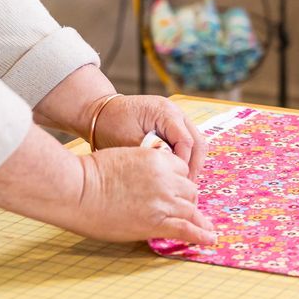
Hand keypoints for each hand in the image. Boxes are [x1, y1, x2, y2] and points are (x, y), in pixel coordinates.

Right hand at [75, 146, 216, 246]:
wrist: (78, 189)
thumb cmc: (89, 174)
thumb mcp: (123, 158)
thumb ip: (141, 168)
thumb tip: (145, 181)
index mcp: (157, 159)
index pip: (181, 170)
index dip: (177, 181)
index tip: (174, 189)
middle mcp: (165, 178)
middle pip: (189, 190)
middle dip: (185, 199)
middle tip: (184, 209)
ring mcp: (163, 201)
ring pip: (190, 209)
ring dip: (194, 217)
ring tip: (205, 227)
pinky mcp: (157, 222)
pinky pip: (188, 229)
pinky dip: (201, 235)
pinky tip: (211, 239)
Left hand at [92, 95, 207, 176]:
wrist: (100, 112)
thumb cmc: (111, 125)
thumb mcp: (129, 142)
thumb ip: (151, 155)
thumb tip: (169, 171)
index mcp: (166, 112)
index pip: (186, 142)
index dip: (184, 164)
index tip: (177, 182)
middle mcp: (175, 112)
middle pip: (198, 142)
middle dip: (194, 166)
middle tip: (186, 186)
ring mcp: (176, 117)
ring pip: (195, 143)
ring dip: (191, 162)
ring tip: (182, 182)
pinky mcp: (171, 125)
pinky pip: (185, 142)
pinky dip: (184, 157)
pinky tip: (176, 172)